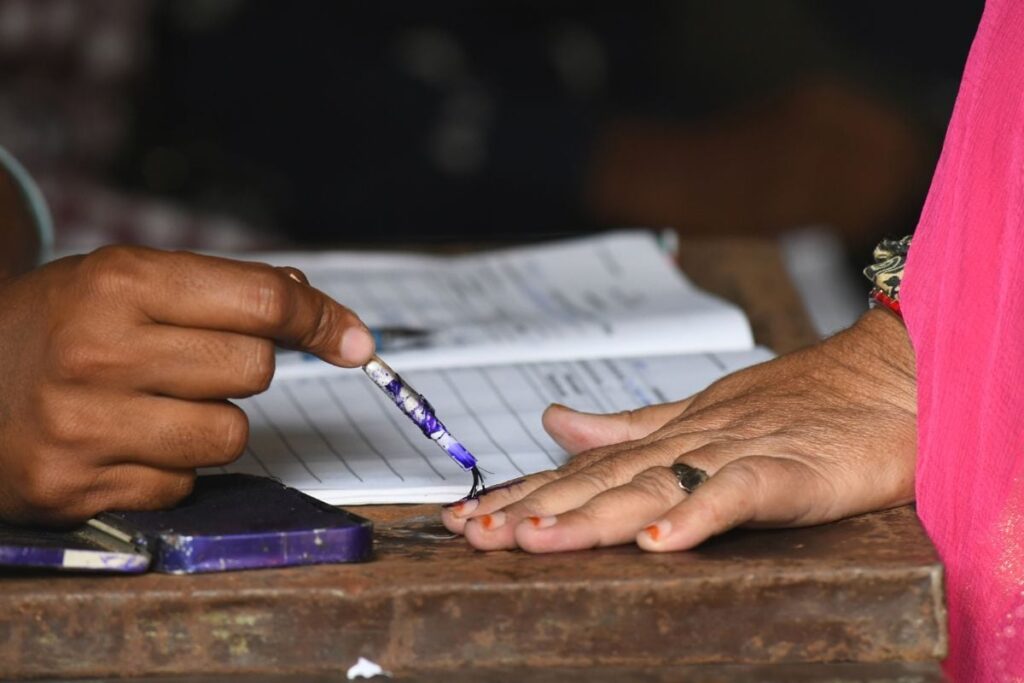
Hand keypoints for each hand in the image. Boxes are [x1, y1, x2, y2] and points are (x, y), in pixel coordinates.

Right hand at [0, 246, 373, 523]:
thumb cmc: (54, 326)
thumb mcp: (122, 281)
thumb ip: (218, 289)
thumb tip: (310, 304)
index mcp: (118, 282)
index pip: (261, 301)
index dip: (319, 318)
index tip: (351, 340)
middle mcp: (99, 352)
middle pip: (254, 370)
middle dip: (241, 368)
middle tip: (189, 363)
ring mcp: (83, 426)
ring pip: (230, 436)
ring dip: (211, 424)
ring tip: (153, 405)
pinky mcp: (75, 487)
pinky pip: (184, 486)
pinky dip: (170, 468)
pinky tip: (122, 444)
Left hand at [442, 309, 915, 552]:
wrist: (891, 378)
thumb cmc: (804, 403)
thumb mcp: (702, 416)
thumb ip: (629, 427)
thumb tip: (557, 422)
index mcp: (667, 436)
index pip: (582, 469)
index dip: (522, 492)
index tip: (466, 515)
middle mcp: (688, 442)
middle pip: (601, 481)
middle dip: (534, 508)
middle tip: (474, 532)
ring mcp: (737, 452)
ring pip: (652, 485)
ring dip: (591, 514)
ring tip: (536, 538)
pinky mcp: (791, 470)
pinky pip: (737, 493)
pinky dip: (697, 515)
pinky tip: (658, 541)